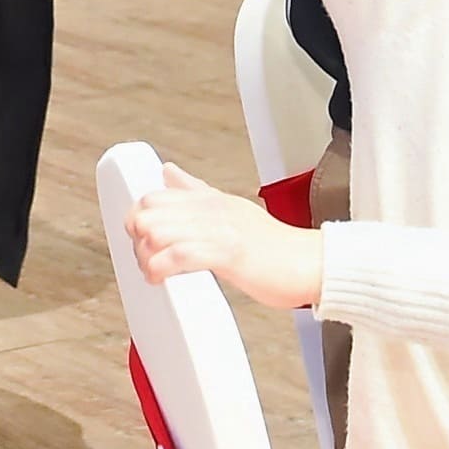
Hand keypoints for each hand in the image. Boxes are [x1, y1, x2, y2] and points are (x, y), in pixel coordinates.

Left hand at [125, 162, 323, 311]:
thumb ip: (196, 190)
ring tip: (154, 274)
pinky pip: (180, 254)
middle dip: (137, 241)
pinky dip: (162, 267)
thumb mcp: (230, 208)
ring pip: (158, 232)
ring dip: (147, 257)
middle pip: (149, 213)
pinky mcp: (229, 252)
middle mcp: (211, 209)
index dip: (138, 221)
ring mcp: (220, 228)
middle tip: (148, 262)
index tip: (143, 243)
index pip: (153, 197)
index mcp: (210, 199)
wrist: (311, 264)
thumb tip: (168, 171)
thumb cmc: (274, 247)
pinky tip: (160, 278)